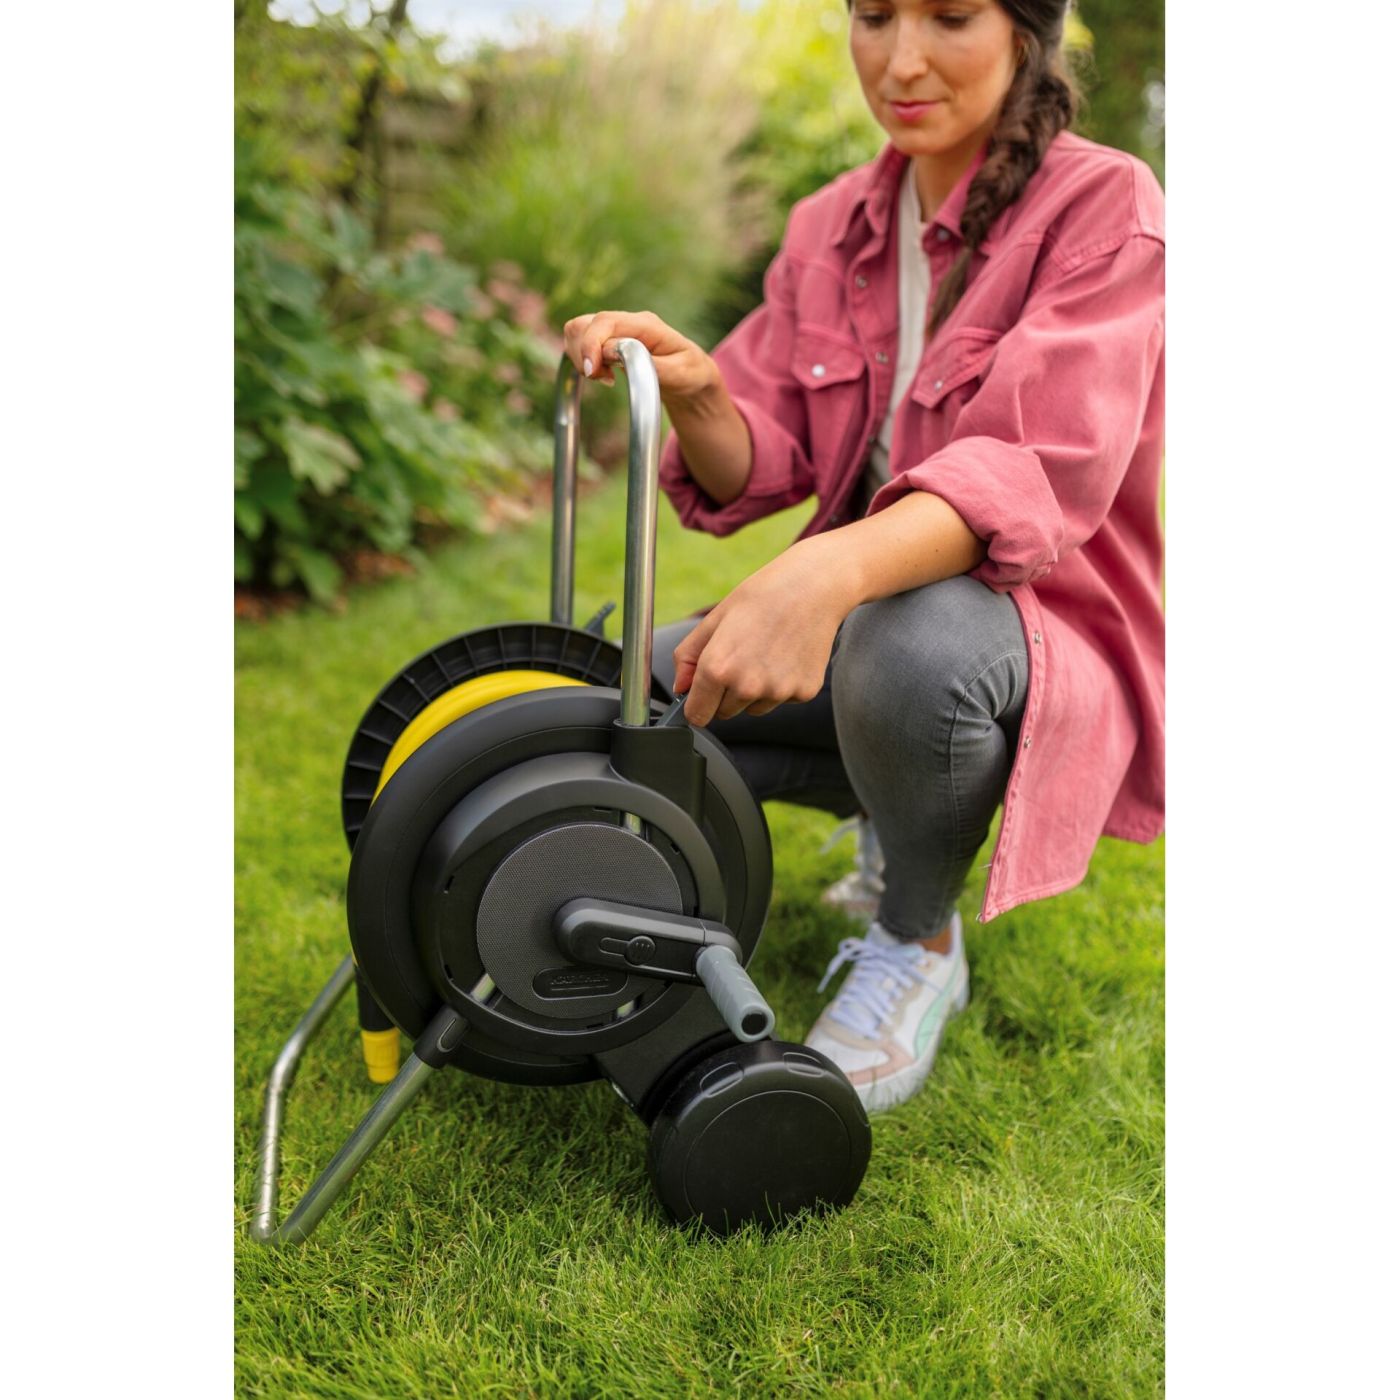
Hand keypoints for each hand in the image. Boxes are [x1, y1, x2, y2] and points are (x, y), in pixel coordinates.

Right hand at [562, 309, 716, 401]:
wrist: (692, 377)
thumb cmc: (690, 374)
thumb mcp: (680, 373)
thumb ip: (649, 363)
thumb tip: (614, 353)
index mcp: (646, 324)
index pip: (605, 322)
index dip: (591, 344)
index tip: (591, 371)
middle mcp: (627, 321)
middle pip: (583, 324)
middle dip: (582, 354)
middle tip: (603, 378)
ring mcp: (616, 330)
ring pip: (576, 332)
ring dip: (580, 358)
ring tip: (604, 377)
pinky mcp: (607, 341)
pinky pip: (580, 343)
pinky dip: (583, 361)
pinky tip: (603, 375)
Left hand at [672, 538, 856, 726]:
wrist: (813, 587)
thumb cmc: (762, 597)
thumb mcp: (715, 619)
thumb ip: (689, 656)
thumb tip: (680, 687)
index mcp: (718, 668)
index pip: (698, 715)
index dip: (698, 705)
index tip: (702, 696)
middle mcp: (747, 686)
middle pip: (725, 713)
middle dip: (726, 694)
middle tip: (742, 656)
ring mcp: (778, 692)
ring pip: (754, 708)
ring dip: (755, 691)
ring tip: (767, 651)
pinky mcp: (804, 693)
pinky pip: (781, 700)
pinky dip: (781, 684)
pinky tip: (787, 654)